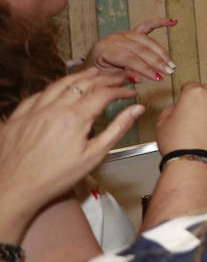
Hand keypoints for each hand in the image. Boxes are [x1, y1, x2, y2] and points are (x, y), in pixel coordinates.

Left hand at [0, 70, 144, 230]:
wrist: (15, 189)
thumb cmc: (54, 177)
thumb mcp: (94, 156)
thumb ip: (117, 129)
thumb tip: (136, 110)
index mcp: (75, 118)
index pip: (104, 93)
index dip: (121, 90)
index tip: (130, 92)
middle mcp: (54, 108)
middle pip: (84, 83)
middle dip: (105, 77)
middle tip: (118, 77)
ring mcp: (34, 110)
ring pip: (61, 83)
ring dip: (80, 76)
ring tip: (93, 72)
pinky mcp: (19, 116)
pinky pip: (38, 94)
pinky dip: (54, 87)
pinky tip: (59, 88)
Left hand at [85, 17, 175, 82]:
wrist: (92, 67)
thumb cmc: (99, 74)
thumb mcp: (106, 79)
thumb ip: (122, 77)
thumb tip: (140, 78)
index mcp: (104, 50)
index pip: (129, 58)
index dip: (145, 68)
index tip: (158, 78)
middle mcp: (114, 39)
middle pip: (140, 49)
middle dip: (156, 61)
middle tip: (168, 72)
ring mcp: (123, 34)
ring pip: (146, 41)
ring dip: (161, 52)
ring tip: (171, 64)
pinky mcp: (131, 33)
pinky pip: (147, 26)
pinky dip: (160, 23)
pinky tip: (173, 22)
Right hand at [155, 83, 206, 161]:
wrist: (196, 162)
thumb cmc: (179, 145)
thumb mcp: (163, 123)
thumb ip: (171, 109)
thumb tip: (177, 109)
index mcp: (195, 93)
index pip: (191, 86)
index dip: (186, 94)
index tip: (186, 100)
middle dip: (203, 100)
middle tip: (196, 114)